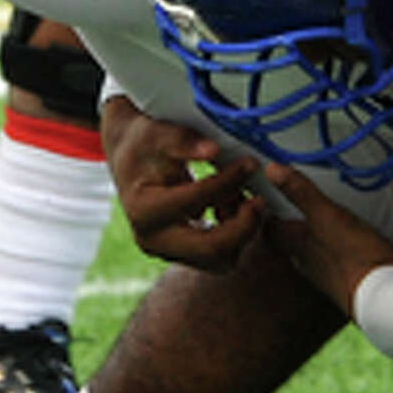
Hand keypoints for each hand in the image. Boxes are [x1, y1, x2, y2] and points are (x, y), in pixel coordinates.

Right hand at [100, 96, 264, 270]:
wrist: (131, 160)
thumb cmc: (144, 143)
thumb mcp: (156, 132)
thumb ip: (182, 140)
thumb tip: (213, 149)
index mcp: (143, 210)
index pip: (195, 202)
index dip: (227, 182)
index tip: (250, 162)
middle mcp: (153, 240)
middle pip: (210, 249)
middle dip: (242, 225)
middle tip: (261, 199)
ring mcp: (169, 252)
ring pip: (220, 259)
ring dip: (241, 230)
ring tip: (244, 196)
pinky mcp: (184, 254)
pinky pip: (220, 255)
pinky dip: (235, 232)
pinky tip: (234, 203)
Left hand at [265, 162, 392, 316]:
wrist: (385, 298)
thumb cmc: (353, 257)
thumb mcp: (327, 216)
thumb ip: (301, 193)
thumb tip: (272, 171)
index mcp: (302, 247)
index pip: (274, 232)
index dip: (269, 216)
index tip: (269, 201)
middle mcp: (314, 264)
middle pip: (299, 244)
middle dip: (301, 229)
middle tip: (305, 209)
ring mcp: (336, 276)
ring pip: (329, 255)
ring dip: (336, 241)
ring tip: (349, 225)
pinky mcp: (361, 283)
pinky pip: (364, 265)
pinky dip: (375, 253)